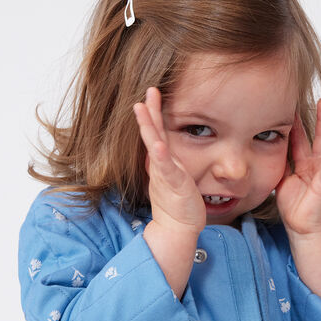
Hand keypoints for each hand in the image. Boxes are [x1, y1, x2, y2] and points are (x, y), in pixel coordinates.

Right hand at [133, 87, 206, 235]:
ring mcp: (164, 174)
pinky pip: (166, 169)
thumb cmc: (178, 204)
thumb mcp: (173, 176)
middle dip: (148, 112)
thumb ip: (168, 161)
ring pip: (154, 146)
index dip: (152, 113)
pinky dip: (161, 157)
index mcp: (160, 161)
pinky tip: (158, 145)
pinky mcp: (173, 185)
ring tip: (142, 108)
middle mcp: (159, 165)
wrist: (178, 228)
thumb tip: (164, 147)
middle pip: (151, 134)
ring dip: (148, 127)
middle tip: (146, 92)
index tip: (151, 93)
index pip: (155, 133)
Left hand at [274, 98, 320, 237]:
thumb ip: (280, 164)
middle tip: (320, 98)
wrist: (302, 228)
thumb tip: (265, 148)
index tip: (294, 103)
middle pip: (319, 136)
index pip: (301, 138)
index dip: (298, 122)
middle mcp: (316, 165)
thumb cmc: (294, 206)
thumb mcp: (282, 179)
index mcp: (304, 163)